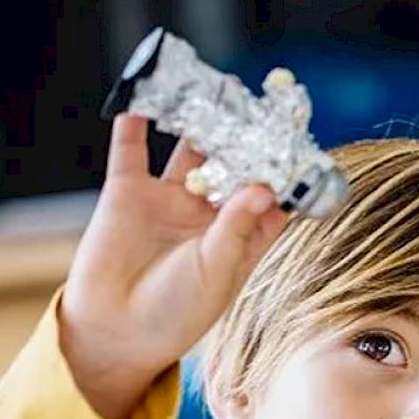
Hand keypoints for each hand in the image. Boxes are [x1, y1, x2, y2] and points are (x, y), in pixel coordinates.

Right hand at [61, 114, 290, 418]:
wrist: (115, 331)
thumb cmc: (176, 313)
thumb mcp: (216, 273)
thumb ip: (237, 230)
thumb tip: (263, 189)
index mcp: (242, 235)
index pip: (272, 194)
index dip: (287, 170)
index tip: (303, 143)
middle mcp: (209, 212)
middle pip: (234, 163)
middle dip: (247, 135)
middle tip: (262, 102)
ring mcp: (170, 198)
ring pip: (189, 150)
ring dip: (200, 120)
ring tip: (216, 86)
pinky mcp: (127, 193)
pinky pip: (131, 150)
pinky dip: (135, 124)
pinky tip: (143, 98)